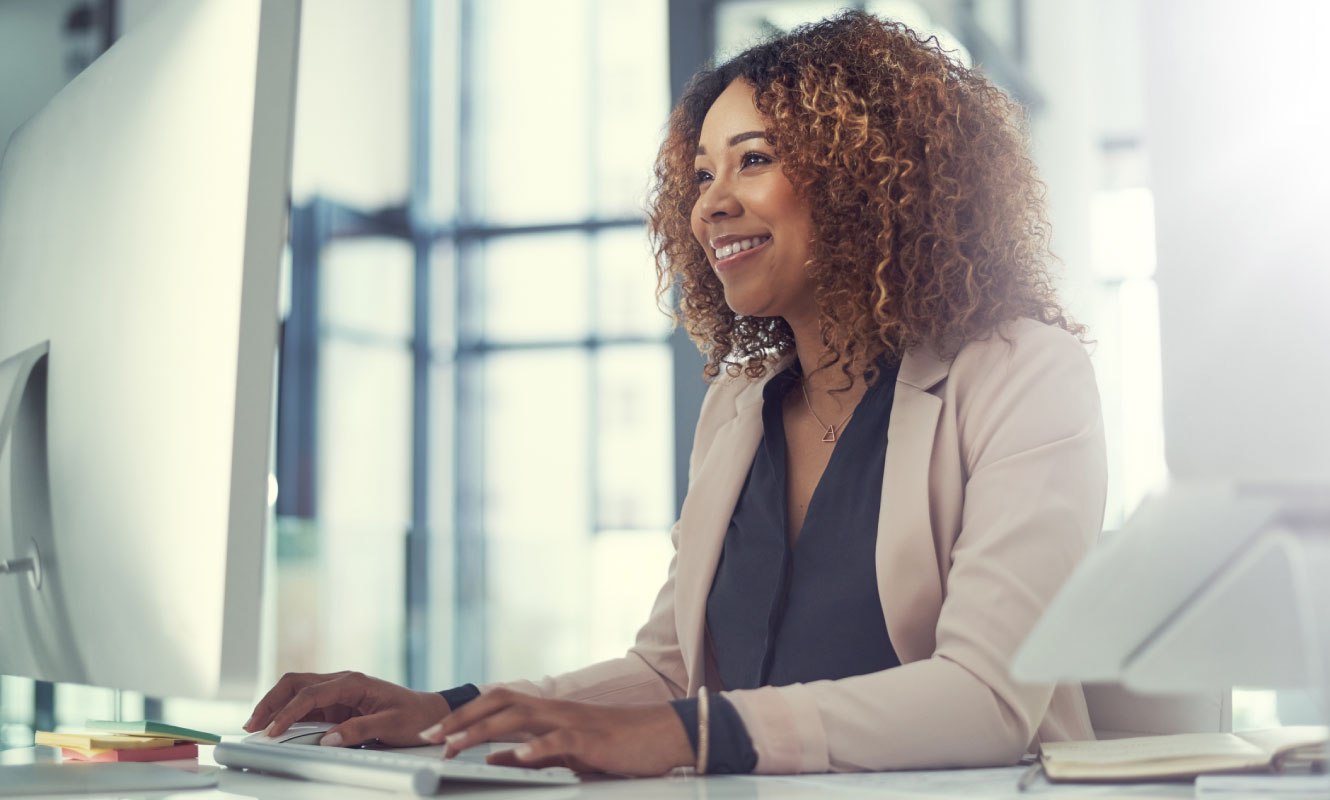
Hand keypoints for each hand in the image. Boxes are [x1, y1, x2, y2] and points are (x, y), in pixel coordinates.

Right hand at [244, 670, 451, 747]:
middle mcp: (342, 683)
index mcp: (354, 682)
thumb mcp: (391, 725)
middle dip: (271, 701)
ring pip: (297, 692)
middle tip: (252, 725)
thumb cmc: (415, 716)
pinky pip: (307, 707)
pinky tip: (277, 728)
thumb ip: (360, 731)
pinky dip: (288, 715)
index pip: (311, 693)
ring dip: (276, 707)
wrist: (430, 713)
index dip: (288, 712)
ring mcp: (338, 694)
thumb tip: (329, 740)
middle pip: (296, 683)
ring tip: (256, 727)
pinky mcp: (338, 706)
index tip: (273, 731)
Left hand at [419, 688, 693, 776]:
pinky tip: (516, 757)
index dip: (463, 716)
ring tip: (454, 746)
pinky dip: (535, 747)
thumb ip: (532, 754)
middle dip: (460, 718)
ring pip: (519, 717)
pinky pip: (558, 740)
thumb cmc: (618, 745)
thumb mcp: (568, 752)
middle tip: (428, 736)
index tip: (433, 733)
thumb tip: (495, 761)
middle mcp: (554, 709)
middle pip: (498, 702)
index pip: (497, 704)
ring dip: (482, 731)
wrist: (662, 734)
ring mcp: (571, 722)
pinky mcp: (591, 739)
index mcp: (547, 711)